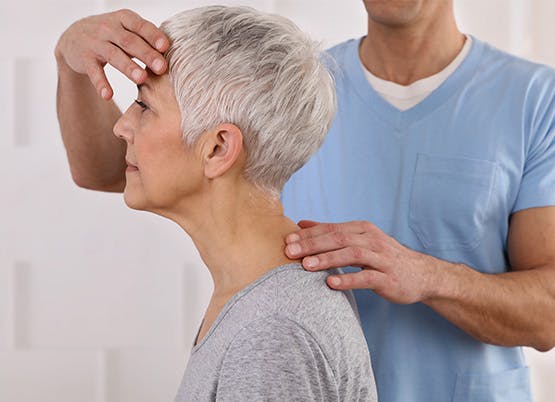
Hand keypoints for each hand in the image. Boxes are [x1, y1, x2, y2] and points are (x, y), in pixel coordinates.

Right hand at [55, 9, 168, 99]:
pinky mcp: (85, 59)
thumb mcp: (127, 30)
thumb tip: (172, 53)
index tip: (165, 47)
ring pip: (114, 55)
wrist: (74, 38)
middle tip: (161, 67)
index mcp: (124, 19)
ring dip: (128, 67)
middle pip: (130, 41)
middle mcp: (109, 28)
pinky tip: (108, 95)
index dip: (153, 36)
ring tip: (141, 79)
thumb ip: (146, 40)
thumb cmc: (111, 35)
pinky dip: (101, 83)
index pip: (140, 26)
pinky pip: (94, 72)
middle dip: (146, 54)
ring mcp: (95, 42)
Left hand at [285, 220, 442, 303]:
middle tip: (290, 251)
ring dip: (327, 259)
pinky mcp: (388, 278)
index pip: (331, 228)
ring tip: (306, 265)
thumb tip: (301, 223)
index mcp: (362, 229)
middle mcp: (371, 240)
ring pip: (352, 255)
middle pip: (338, 238)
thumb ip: (330, 232)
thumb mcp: (358, 240)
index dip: (309, 234)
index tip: (287, 240)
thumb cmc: (383, 257)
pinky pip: (367, 277)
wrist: (421, 274)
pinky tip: (331, 283)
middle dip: (312, 244)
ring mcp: (381, 258)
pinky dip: (348, 280)